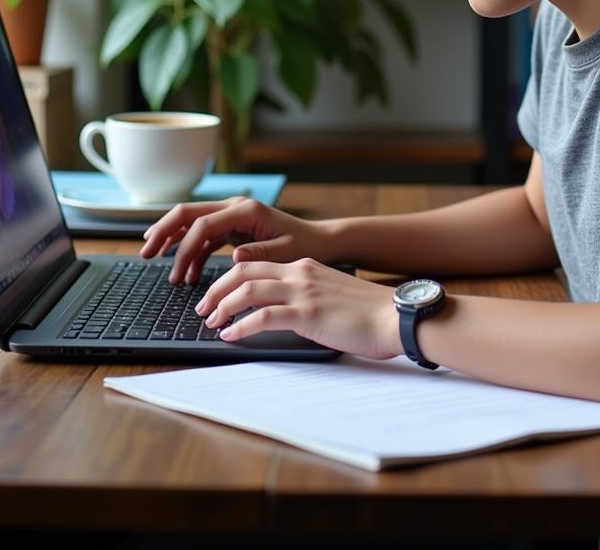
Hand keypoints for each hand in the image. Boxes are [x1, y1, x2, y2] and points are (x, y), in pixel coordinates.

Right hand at [138, 196, 333, 284]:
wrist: (321, 241)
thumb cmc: (306, 247)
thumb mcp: (287, 253)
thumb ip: (260, 253)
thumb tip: (233, 257)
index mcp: (246, 210)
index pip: (202, 223)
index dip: (183, 246)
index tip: (173, 272)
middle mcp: (235, 207)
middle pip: (188, 213)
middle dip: (164, 232)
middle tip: (144, 252)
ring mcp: (233, 215)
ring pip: (192, 222)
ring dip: (173, 241)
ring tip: (157, 263)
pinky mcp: (234, 227)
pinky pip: (205, 236)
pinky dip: (192, 252)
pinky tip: (186, 274)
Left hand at [197, 257, 402, 359]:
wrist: (395, 315)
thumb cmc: (368, 312)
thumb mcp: (330, 294)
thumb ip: (306, 295)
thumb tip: (282, 312)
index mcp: (305, 266)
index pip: (256, 263)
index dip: (230, 278)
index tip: (216, 294)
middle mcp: (300, 272)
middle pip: (243, 271)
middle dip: (217, 288)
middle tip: (203, 307)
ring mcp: (303, 292)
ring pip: (248, 290)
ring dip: (223, 306)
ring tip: (211, 321)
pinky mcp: (308, 313)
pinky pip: (263, 317)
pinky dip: (241, 326)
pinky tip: (231, 336)